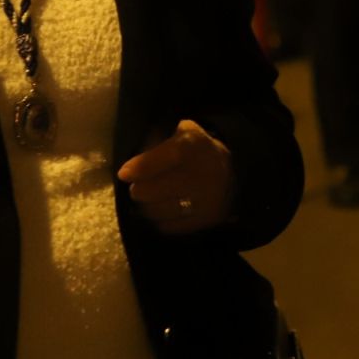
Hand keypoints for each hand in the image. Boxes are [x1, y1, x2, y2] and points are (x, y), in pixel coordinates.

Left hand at [118, 120, 234, 234]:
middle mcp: (202, 174)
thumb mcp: (183, 133)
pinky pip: (170, 225)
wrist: (235, 173)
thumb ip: (158, 140)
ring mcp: (205, 200)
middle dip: (139, 190)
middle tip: (137, 188)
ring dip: (147, 206)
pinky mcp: (205, 220)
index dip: (141, 167)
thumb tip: (133, 160)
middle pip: (154, 190)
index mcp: (195, 146)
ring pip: (158, 211)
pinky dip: (160, 219)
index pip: (165, 157)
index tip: (124, 173)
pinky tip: (162, 210)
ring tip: (147, 200)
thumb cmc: (199, 150)